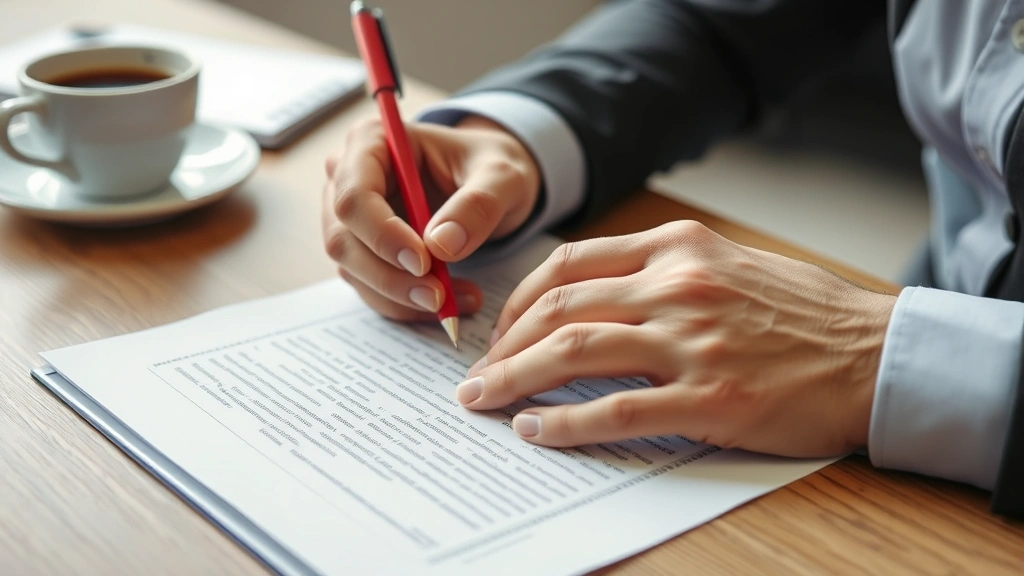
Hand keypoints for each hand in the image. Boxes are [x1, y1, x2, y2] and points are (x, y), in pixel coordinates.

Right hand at [322, 115, 540, 320]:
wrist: (493, 184)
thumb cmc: (491, 167)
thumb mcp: (503, 177)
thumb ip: (478, 204)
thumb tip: (441, 245)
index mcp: (372, 142)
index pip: (354, 195)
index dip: (382, 234)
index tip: (423, 263)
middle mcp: (347, 177)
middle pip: (344, 239)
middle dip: (390, 277)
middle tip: (439, 297)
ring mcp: (350, 218)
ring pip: (354, 271)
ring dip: (402, 297)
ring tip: (458, 300)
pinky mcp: (362, 250)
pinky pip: (371, 287)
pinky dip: (407, 304)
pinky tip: (450, 301)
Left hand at [457, 221, 896, 456]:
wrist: (875, 355)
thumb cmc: (803, 313)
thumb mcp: (730, 263)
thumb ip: (663, 269)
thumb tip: (594, 296)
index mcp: (679, 247)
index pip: (570, 264)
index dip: (519, 300)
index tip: (499, 329)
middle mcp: (678, 286)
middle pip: (560, 308)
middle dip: (504, 344)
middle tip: (477, 374)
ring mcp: (692, 342)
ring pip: (573, 353)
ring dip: (515, 379)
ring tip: (483, 400)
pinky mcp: (710, 400)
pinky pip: (616, 411)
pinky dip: (565, 423)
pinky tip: (535, 431)